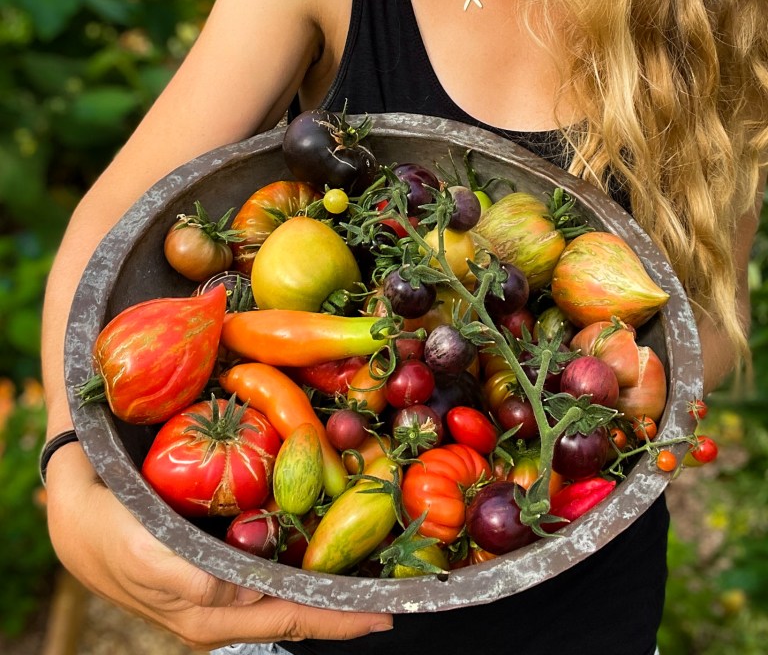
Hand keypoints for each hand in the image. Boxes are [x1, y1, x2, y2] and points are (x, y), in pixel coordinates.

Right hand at [45, 445, 392, 648]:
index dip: (337, 618)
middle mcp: (224, 603)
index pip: (289, 618)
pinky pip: (267, 556)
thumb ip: (193, 580)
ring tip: (370, 558)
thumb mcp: (146, 556)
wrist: (77, 509)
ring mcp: (222, 580)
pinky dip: (297, 547)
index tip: (383, 615)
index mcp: (211, 614)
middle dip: (343, 599)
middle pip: (296, 605)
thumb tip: (241, 595)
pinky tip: (319, 529)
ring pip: (285, 582)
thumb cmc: (109, 534)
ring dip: (324, 571)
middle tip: (391, 584)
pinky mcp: (216, 553)